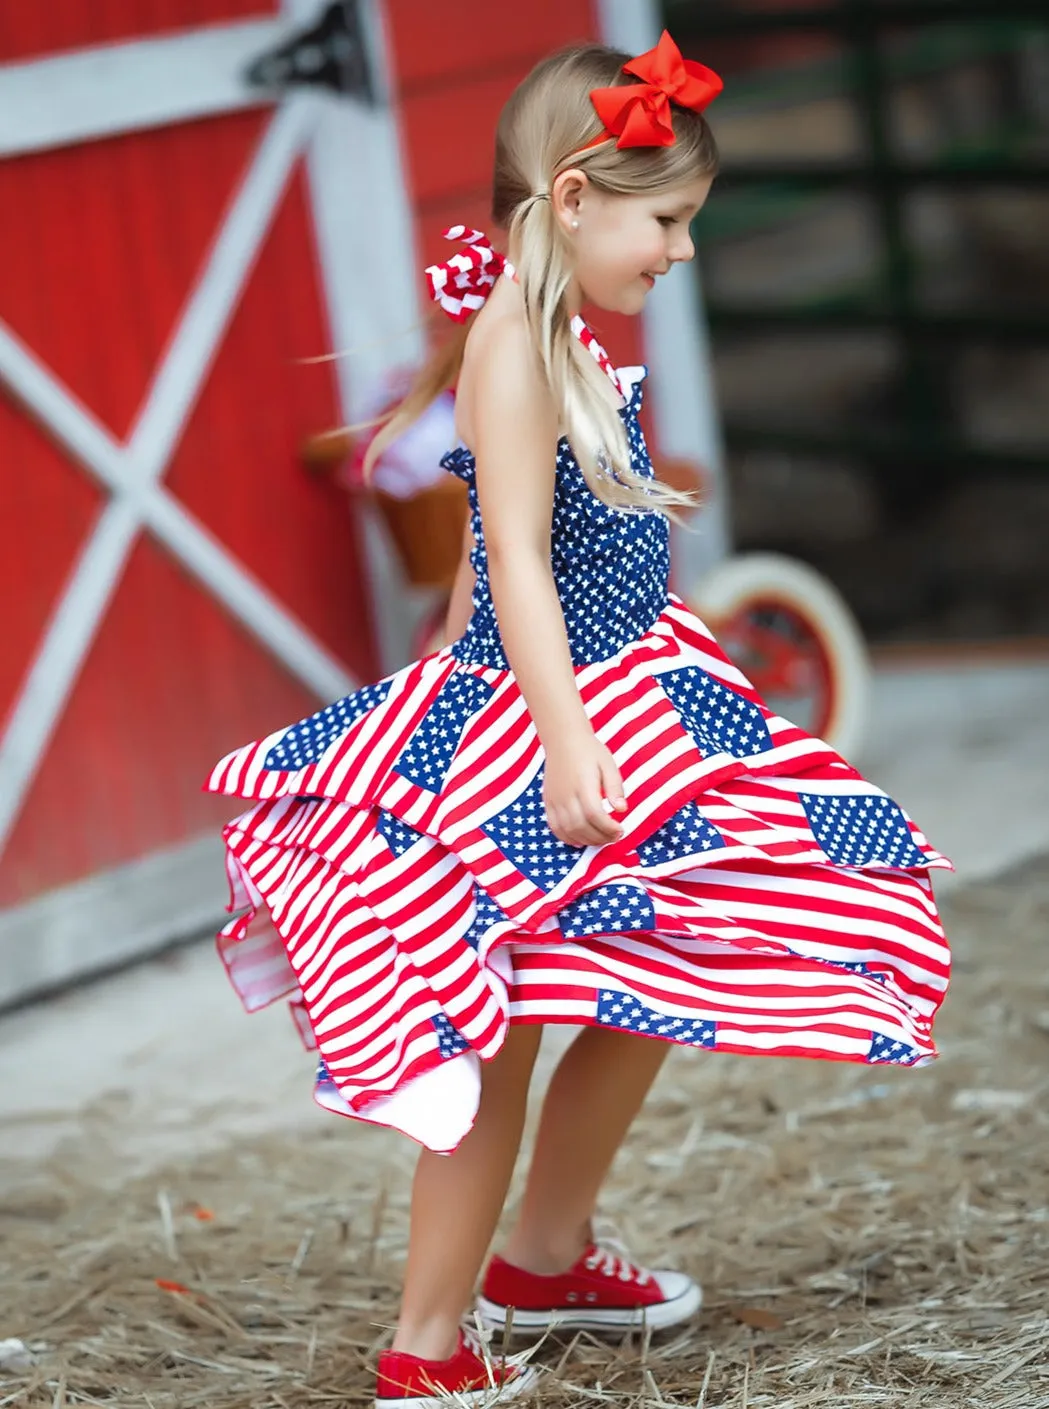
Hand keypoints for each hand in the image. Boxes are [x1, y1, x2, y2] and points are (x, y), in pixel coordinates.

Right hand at [542, 732, 627, 847]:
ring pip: (568, 830)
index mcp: (583, 784)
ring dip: (586, 841)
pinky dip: (568, 838)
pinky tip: (581, 840)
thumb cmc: (589, 751)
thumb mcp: (608, 764)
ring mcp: (555, 800)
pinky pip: (555, 827)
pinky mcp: (548, 802)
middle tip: (614, 837)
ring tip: (601, 839)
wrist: (563, 739)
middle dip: (600, 837)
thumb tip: (621, 809)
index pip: (595, 815)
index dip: (608, 828)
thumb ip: (615, 787)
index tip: (621, 830)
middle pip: (581, 826)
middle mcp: (566, 795)